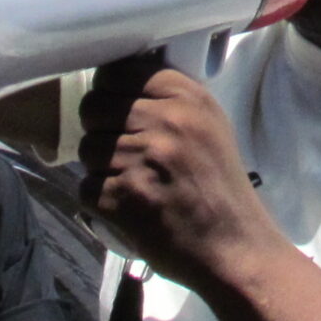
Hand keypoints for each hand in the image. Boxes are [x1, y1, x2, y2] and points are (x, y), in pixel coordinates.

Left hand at [78, 52, 280, 288]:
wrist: (235, 248)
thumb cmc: (220, 188)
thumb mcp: (209, 127)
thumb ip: (169, 100)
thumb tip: (114, 83)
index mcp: (187, 98)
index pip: (118, 72)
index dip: (108, 93)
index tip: (117, 112)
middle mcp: (167, 122)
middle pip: (94, 108)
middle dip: (99, 130)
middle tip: (122, 153)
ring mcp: (144, 159)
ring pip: (87, 149)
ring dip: (100, 168)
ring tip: (131, 183)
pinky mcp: (126, 197)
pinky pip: (86, 187)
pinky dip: (100, 201)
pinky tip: (127, 207)